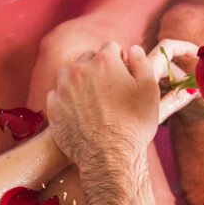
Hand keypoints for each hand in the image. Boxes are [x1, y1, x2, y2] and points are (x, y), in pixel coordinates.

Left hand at [46, 42, 159, 168]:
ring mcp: (63, 88)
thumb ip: (142, 63)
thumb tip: (134, 50)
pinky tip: (80, 113)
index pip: (111, 48)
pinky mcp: (53, 107)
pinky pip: (58, 94)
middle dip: (98, 68)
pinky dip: (67, 99)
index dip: (120, 61)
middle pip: (88, 58)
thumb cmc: (134, 124)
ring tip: (93, 100)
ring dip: (79, 81)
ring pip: (69, 74)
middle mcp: (79, 69)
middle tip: (109, 90)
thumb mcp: (150, 90)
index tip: (124, 76)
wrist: (110, 157)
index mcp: (104, 61)